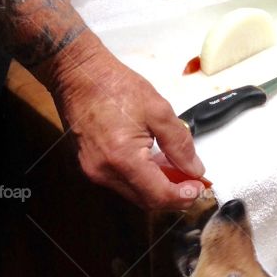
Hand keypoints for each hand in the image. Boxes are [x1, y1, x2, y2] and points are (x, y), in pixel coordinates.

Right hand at [45, 35, 207, 211]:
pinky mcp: (90, 168)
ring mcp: (94, 173)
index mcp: (123, 158)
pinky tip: (153, 164)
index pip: (159, 195)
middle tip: (192, 182)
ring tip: (175, 170)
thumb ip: (180, 144)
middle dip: (173, 196)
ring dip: (158, 188)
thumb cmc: (114, 86)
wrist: (77, 74)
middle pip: (147, 202)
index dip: (183, 196)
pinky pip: (122, 184)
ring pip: (135, 195)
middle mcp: (105, 172)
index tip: (199, 187)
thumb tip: (195, 169)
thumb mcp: (158, 109)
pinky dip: (142, 180)